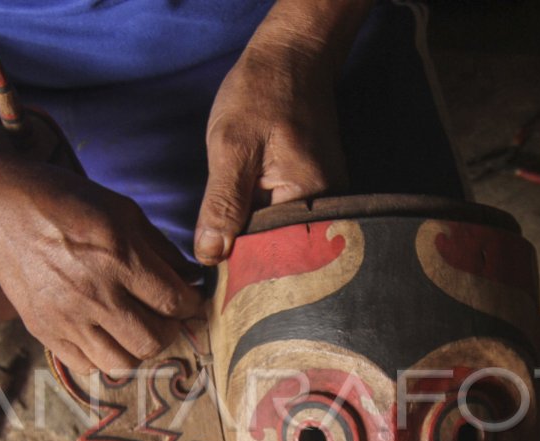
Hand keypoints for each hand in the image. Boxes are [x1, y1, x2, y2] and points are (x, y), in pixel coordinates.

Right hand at [0, 159, 202, 374]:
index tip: (189, 300)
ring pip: (123, 363)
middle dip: (169, 330)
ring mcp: (67, 318)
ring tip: (134, 327)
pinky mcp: (45, 332)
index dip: (192, 305)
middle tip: (164, 315)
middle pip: (154, 341)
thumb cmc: (66, 204)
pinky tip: (104, 333)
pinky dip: (103, 356)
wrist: (1, 213)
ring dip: (137, 349)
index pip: (175, 303)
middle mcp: (95, 294)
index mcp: (120, 258)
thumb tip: (191, 277)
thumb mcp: (123, 211)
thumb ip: (161, 249)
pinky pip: (88, 366)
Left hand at [193, 35, 348, 264]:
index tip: (215, 284)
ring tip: (225, 253)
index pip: (274, 255)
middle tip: (215, 273)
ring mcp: (325, 200)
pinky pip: (286, 221)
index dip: (242, 270)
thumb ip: (222, 204)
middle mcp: (328, 206)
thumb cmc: (261, 93)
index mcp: (310, 199)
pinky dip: (263, 226)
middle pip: (283, 252)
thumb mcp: (230, 147)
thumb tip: (210, 256)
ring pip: (282, 238)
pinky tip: (242, 224)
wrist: (292, 57)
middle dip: (249, 261)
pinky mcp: (315, 192)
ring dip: (254, 244)